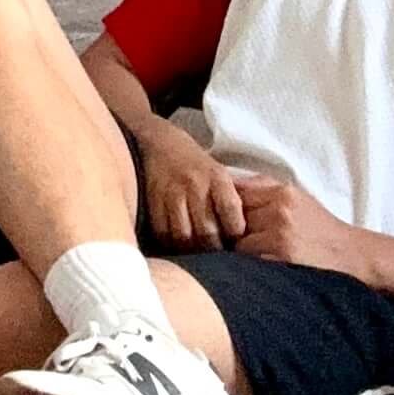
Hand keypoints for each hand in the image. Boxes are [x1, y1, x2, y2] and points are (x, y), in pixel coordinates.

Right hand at [138, 119, 246, 247]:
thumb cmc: (195, 165)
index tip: (233, 240)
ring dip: (191, 250)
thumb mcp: (218, 174)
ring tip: (195, 251)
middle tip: (214, 252)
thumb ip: (229, 201)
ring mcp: (172, 193)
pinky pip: (162, 233)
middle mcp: (195, 184)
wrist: (159, 141)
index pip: (231, 211)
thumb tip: (241, 237)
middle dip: (213, 248)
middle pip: (207, 231)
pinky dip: (170, 244)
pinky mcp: (152, 201)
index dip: (235, 233)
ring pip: (184, 236)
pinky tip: (176, 244)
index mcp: (216, 177)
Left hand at [235, 178, 373, 281]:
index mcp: (282, 192)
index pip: (235, 192)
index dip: (226, 207)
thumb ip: (263, 188)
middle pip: (232, 217)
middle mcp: (280, 211)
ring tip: (249, 257)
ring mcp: (281, 236)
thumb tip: (225, 184)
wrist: (351, 256)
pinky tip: (256, 269)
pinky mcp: (282, 260)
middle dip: (229, 230)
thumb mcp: (296, 198)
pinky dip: (248, 267)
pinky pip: (249, 263)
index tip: (223, 217)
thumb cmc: (319, 228)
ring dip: (238, 252)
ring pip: (237, 243)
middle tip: (232, 241)